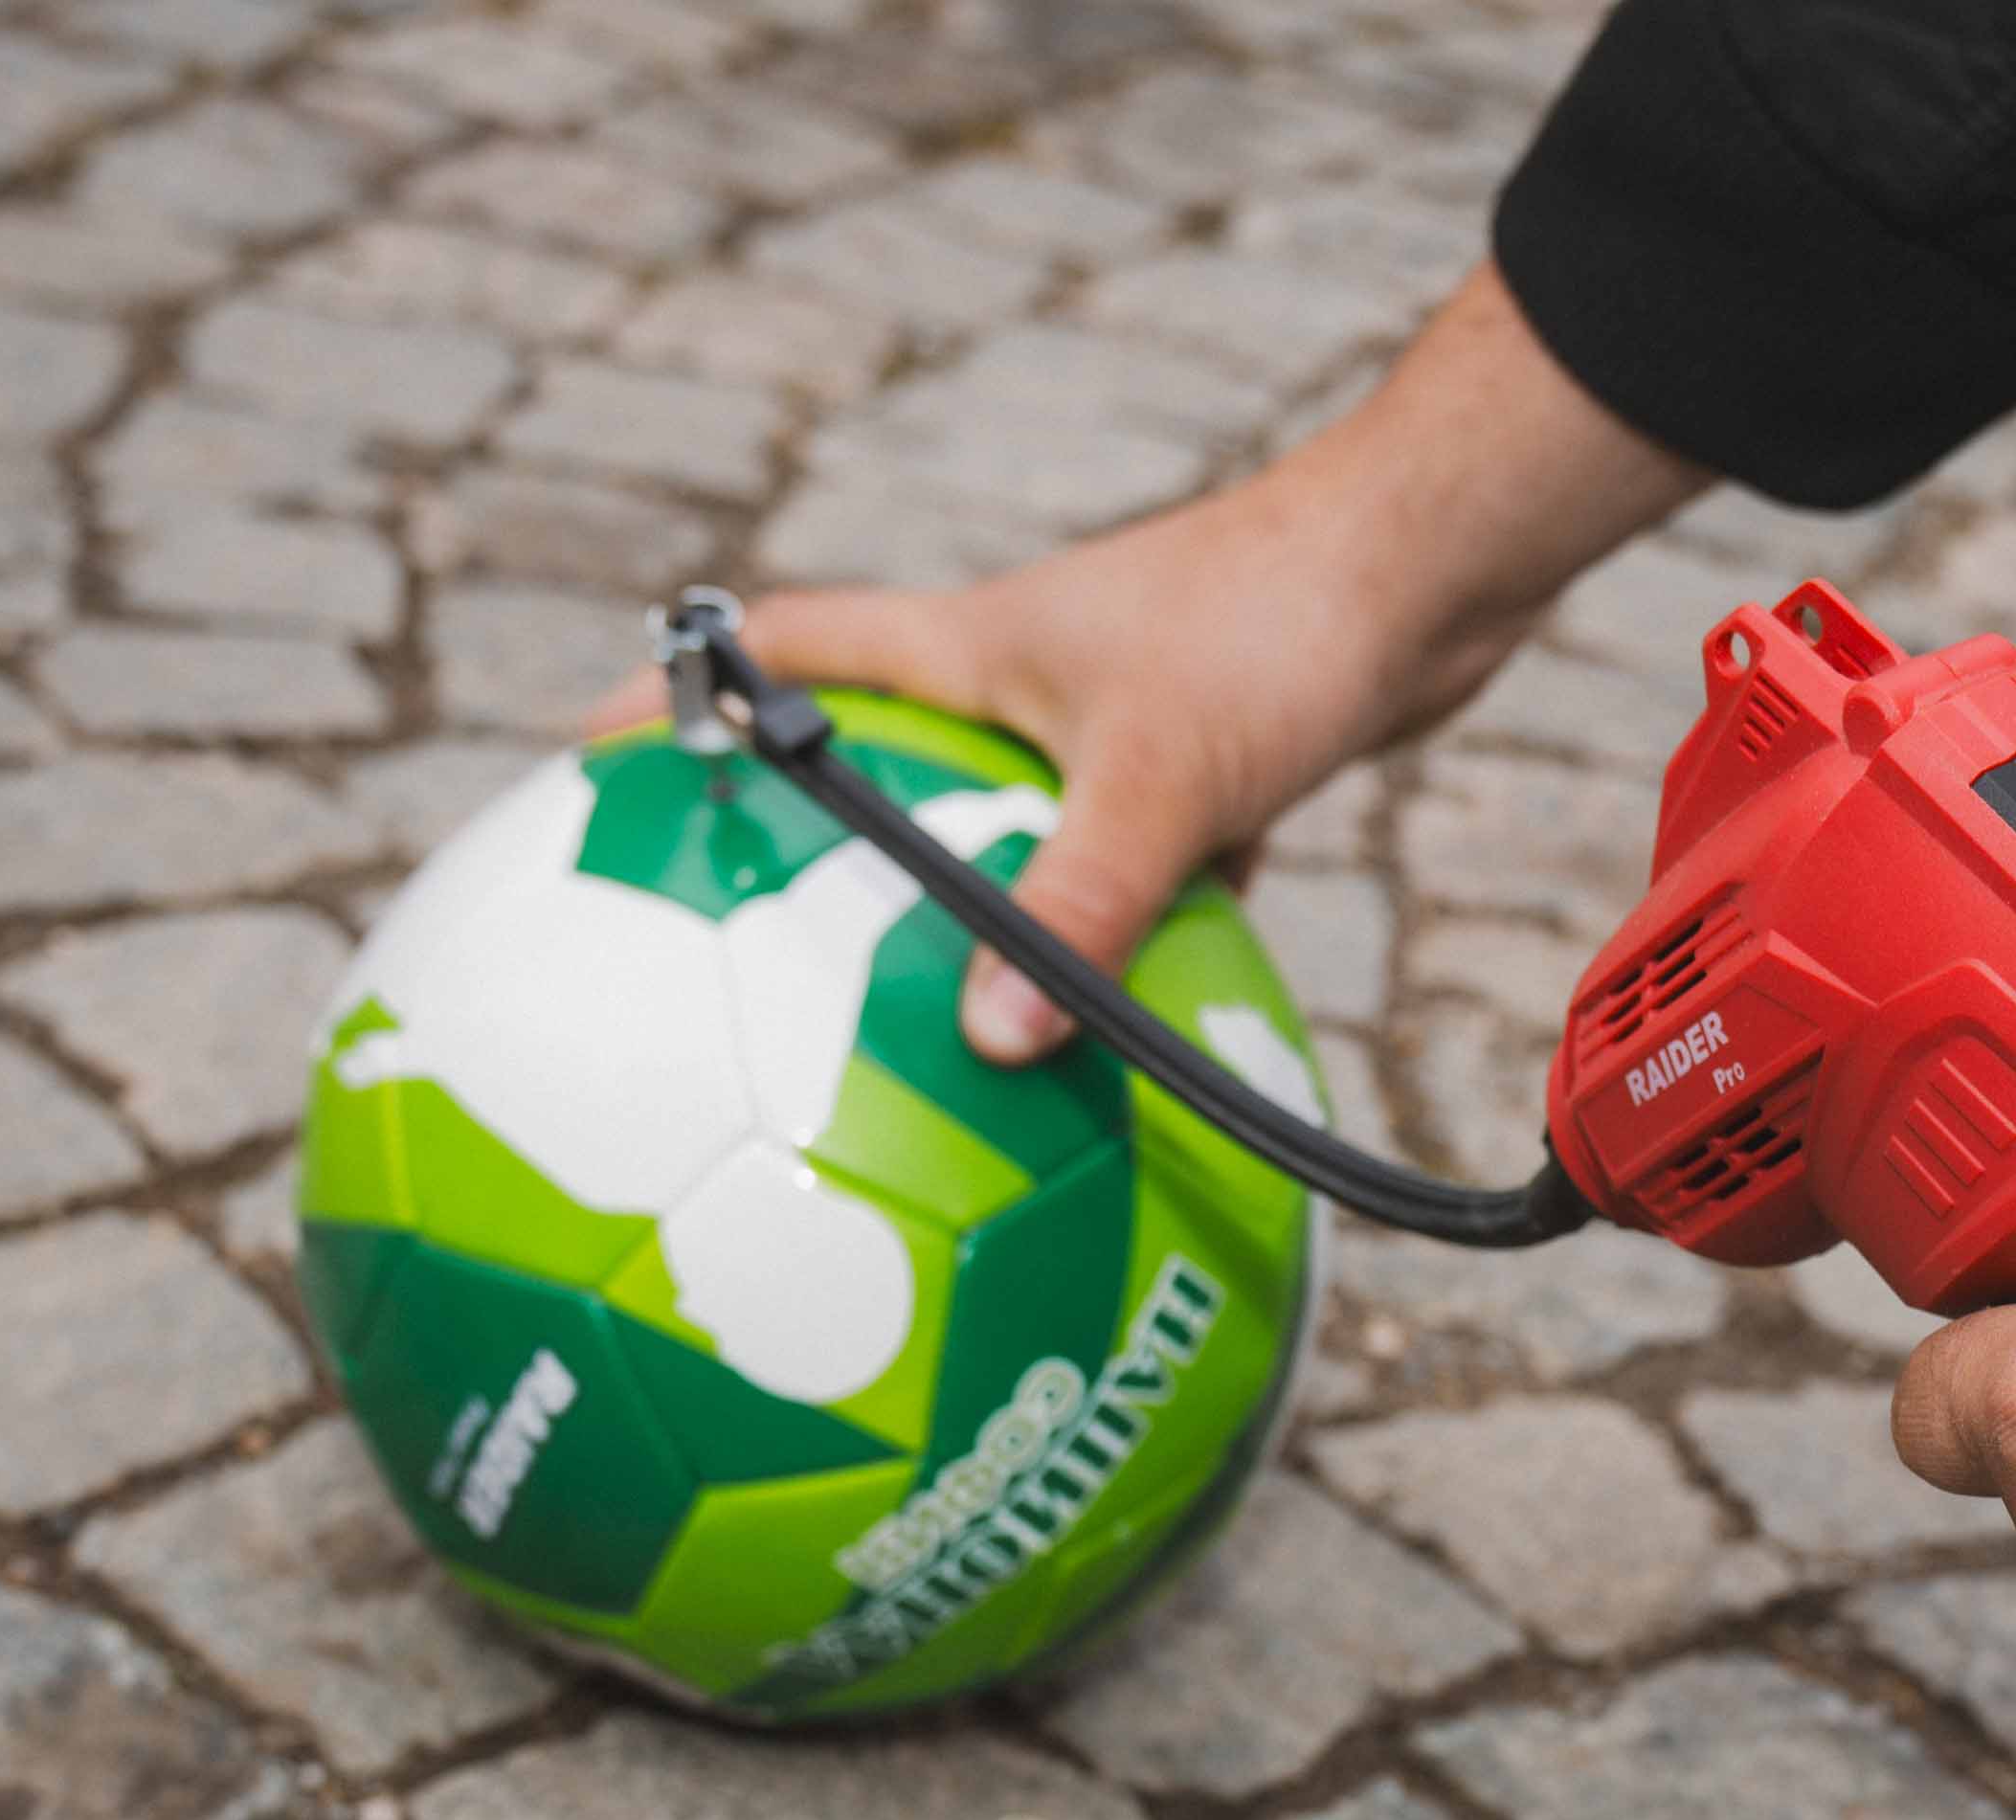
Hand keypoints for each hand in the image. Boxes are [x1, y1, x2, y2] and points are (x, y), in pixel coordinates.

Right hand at [588, 264, 1706, 1059]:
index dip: (677, 699)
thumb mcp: (1163, 778)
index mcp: (970, 649)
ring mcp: (1111, 727)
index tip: (579, 763)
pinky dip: (1104, 955)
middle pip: (880, 761)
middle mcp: (1025, 681)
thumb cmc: (1282, 627)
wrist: (1436, 565)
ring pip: (1006, 836)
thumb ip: (1077, 907)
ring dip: (965, 916)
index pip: (781, 656)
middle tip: (731, 944)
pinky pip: (1123, 885)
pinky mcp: (1201, 773)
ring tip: (902, 1030)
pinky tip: (1100, 1057)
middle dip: (809, 844)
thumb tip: (984, 1044)